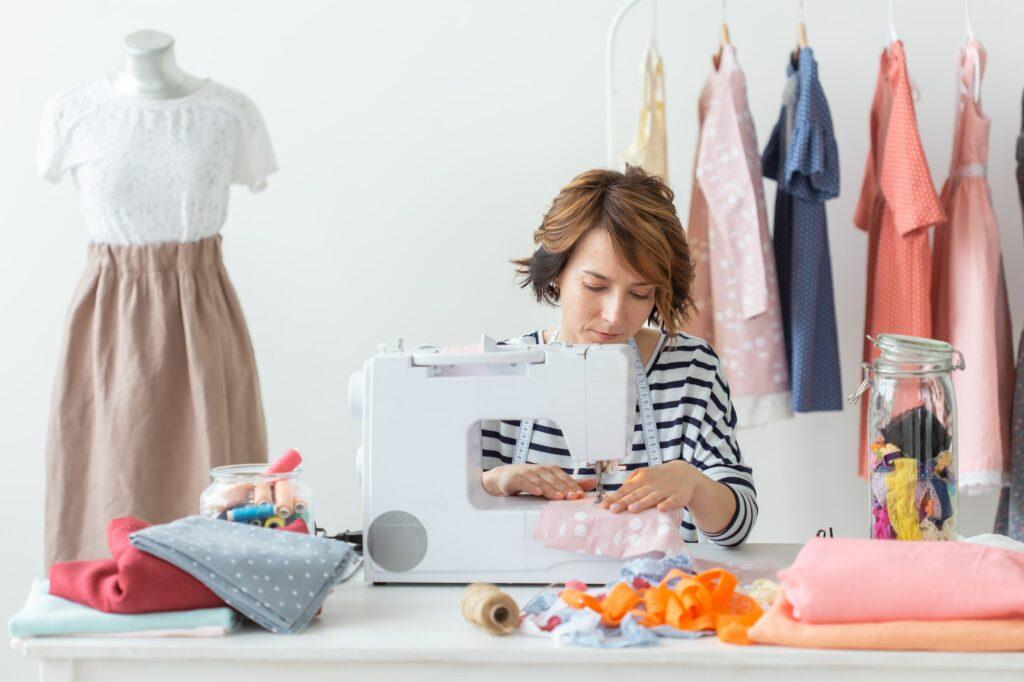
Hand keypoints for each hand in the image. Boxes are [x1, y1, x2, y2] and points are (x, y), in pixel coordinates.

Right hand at [482, 464, 596, 499]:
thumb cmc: (530, 479)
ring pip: (541, 481)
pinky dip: (532, 487)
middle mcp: (541, 470)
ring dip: (550, 489)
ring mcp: (528, 473)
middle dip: (564, 488)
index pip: (563, 477)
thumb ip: (570, 483)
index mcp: (550, 470)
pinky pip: (525, 482)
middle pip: (554, 480)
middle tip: (573, 497)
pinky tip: (538, 492)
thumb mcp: (550, 481)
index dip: (572, 486)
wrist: (505, 477)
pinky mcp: (516, 478)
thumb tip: (592, 483)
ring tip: (559, 497)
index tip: (580, 495)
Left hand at [600, 460, 702, 512]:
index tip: (604, 506)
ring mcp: (665, 490)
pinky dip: (666, 504)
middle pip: (636, 494)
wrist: (685, 473)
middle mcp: (652, 484)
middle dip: (624, 502)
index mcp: (641, 479)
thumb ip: (630, 483)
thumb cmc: (659, 477)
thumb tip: (616, 494)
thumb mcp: (644, 475)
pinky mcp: (678, 496)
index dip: (614, 497)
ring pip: (652, 497)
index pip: (625, 489)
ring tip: (632, 509)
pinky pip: (672, 501)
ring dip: (642, 503)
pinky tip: (660, 508)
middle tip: (613, 510)